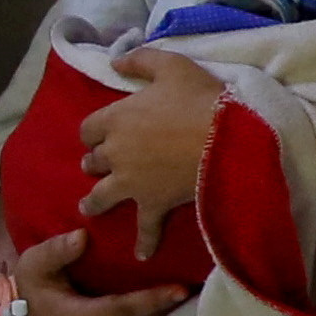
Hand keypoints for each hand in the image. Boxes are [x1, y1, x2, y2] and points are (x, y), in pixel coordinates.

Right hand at [3, 221, 185, 315]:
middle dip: (168, 304)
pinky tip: (173, 301)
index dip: (151, 300)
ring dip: (167, 311)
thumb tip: (82, 237)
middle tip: (198, 283)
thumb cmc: (33, 290)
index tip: (178, 289)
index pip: (122, 310)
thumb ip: (56, 251)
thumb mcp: (35, 265)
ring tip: (193, 290)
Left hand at [74, 47, 226, 225]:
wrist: (227, 138)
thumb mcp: (172, 66)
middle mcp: (116, 152)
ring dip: (94, 202)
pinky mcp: (153, 204)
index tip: (100, 135)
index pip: (88, 128)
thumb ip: (140, 60)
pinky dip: (144, 242)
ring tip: (90, 208)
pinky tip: (141, 254)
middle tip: (99, 166)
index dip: (94, 132)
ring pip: (101, 196)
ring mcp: (131, 182)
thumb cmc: (200, 98)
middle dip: (95, 163)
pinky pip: (145, 228)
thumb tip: (115, 61)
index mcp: (115, 118)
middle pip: (93, 161)